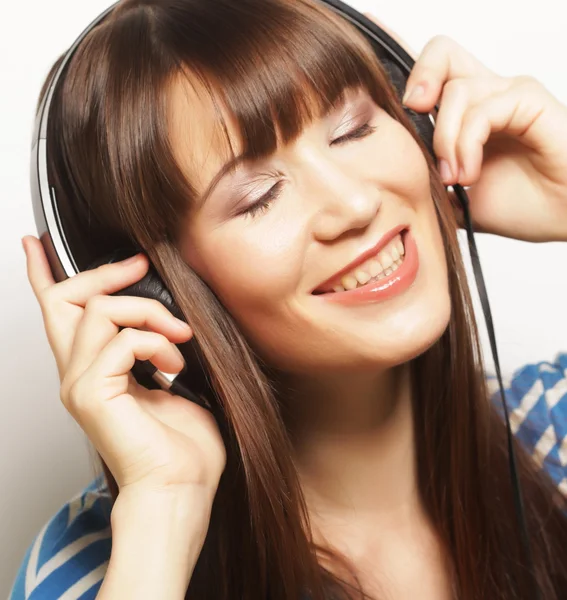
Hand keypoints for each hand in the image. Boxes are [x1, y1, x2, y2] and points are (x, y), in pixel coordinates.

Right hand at [22, 235, 225, 496]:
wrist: (182, 487)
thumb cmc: (182, 445)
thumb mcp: (169, 380)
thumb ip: (152, 347)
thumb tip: (165, 315)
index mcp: (93, 370)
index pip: (58, 313)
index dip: (45, 274)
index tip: (37, 244)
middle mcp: (77, 374)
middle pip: (67, 300)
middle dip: (106, 274)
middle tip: (140, 266)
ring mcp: (80, 384)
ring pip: (101, 311)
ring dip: (150, 314)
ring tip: (179, 339)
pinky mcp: (92, 394)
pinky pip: (124, 341)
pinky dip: (158, 343)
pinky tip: (175, 365)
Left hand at [364, 13, 566, 242]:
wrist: (562, 217)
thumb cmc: (520, 204)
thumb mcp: (455, 198)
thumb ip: (427, 182)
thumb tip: (390, 184)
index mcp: (466, 112)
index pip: (430, 73)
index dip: (401, 69)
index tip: (375, 82)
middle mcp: (485, 95)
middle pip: (441, 52)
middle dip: (417, 80)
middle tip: (412, 115)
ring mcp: (508, 94)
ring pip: (455, 90)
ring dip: (445, 141)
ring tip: (455, 177)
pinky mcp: (530, 101)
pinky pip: (483, 108)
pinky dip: (467, 143)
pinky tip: (471, 172)